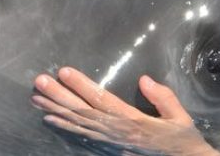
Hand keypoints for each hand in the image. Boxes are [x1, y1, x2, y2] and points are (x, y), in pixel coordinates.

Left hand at [32, 67, 219, 154]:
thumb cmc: (183, 141)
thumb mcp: (180, 117)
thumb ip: (163, 97)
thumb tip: (144, 79)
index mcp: (133, 122)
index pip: (101, 100)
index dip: (81, 86)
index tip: (64, 72)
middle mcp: (116, 133)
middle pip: (82, 112)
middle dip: (59, 96)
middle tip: (39, 82)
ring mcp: (109, 144)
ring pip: (78, 125)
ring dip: (55, 110)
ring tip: (37, 97)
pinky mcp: (107, 151)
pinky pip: (81, 138)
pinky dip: (64, 128)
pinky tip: (50, 119)